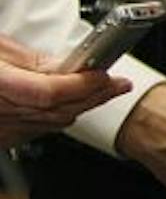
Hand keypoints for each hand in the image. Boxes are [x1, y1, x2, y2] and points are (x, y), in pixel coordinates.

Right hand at [0, 33, 126, 145]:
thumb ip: (32, 59)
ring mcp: (1, 130)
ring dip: (80, 107)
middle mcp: (0, 113)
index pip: (50, 93)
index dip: (82, 85)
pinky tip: (71, 106)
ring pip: (51, 124)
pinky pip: (36, 131)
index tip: (105, 76)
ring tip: (103, 91)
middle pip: (58, 111)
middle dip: (94, 96)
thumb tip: (69, 63)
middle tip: (120, 84)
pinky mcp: (2, 139)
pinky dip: (57, 117)